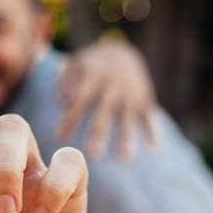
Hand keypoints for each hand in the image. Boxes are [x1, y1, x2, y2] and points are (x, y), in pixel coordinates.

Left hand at [57, 38, 157, 159]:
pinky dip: (152, 132)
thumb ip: (63, 82)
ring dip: (127, 137)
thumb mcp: (73, 66)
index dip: (71, 118)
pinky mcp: (145, 99)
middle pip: (105, 111)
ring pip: (129, 117)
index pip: (79, 100)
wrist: (122, 54)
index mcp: (93, 76)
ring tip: (124, 158)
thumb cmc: (88, 67)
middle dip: (100, 132)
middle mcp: (114, 85)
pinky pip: (149, 117)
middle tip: (93, 154)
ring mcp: (131, 93)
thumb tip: (64, 102)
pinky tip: (153, 150)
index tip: (60, 138)